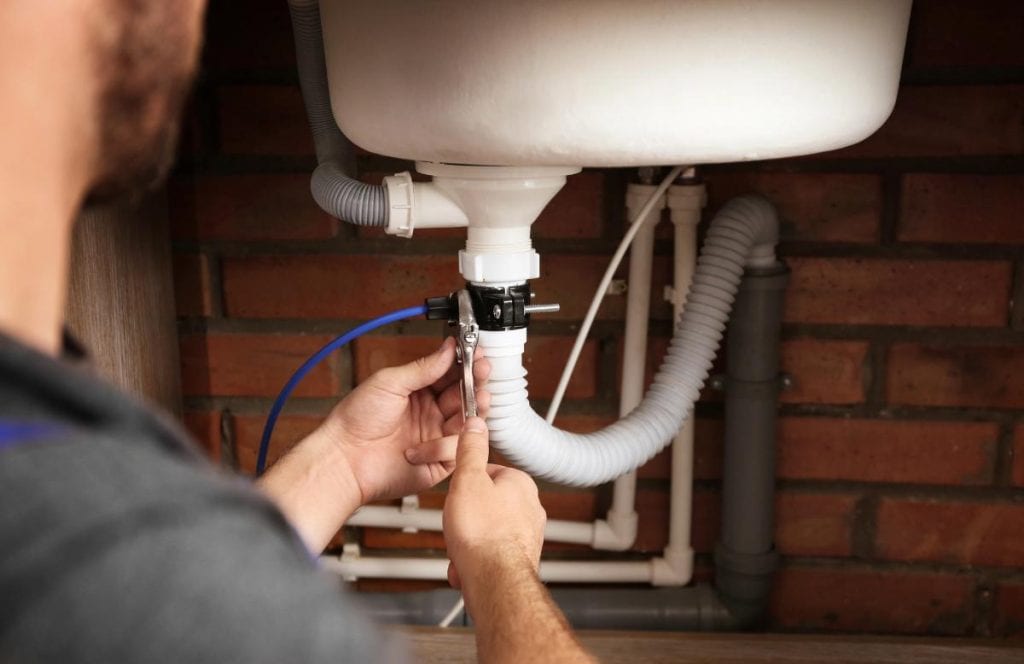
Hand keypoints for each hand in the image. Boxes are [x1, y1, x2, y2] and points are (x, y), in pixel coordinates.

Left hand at [320, 337, 489, 504]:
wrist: (344, 459)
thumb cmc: (356, 420)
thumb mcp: (390, 382)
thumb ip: (424, 367)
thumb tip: (448, 348)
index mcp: (418, 391)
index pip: (450, 374)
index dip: (466, 363)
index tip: (477, 352)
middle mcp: (430, 413)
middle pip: (465, 395)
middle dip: (476, 382)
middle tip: (482, 370)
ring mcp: (435, 436)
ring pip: (468, 421)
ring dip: (474, 408)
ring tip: (477, 398)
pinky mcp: (438, 462)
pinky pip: (456, 450)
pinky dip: (444, 445)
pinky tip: (421, 446)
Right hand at [443, 417, 545, 594]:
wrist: (495, 581)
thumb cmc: (483, 534)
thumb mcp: (468, 480)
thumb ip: (471, 450)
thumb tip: (476, 424)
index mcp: (520, 483)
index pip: (488, 471)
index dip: (466, 483)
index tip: (457, 492)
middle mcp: (530, 507)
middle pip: (485, 503)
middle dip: (466, 517)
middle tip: (458, 523)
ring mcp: (527, 535)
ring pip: (486, 531)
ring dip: (467, 541)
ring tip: (461, 547)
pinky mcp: (519, 558)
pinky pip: (489, 553)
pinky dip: (474, 559)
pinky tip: (466, 564)